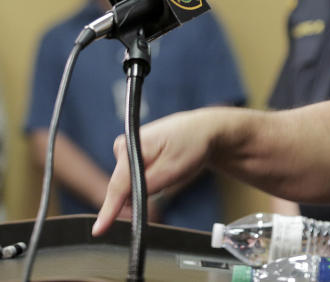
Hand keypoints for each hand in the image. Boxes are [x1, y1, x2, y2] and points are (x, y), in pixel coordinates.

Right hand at [91, 109, 213, 235]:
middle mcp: (123, 146)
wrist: (201, 130)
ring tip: (167, 168)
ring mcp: (125, 150)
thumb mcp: (173, 169)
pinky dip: (146, 180)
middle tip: (167, 177)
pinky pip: (133, 178)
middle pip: (122, 186)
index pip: (117, 185)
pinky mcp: (130, 155)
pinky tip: (161, 167)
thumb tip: (127, 201)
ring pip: (128, 183)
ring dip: (145, 185)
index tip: (98, 230)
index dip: (108, 210)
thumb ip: (148, 186)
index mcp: (131, 146)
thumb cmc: (191, 145)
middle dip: (140, 191)